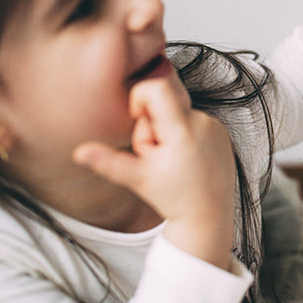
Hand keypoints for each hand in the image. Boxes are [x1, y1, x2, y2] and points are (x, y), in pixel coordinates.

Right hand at [73, 73, 235, 269]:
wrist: (208, 215)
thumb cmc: (173, 197)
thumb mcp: (137, 178)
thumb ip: (107, 161)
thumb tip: (79, 152)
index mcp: (182, 130)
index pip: (158, 87)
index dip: (140, 98)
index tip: (139, 121)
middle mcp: (202, 123)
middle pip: (164, 103)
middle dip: (151, 125)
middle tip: (157, 154)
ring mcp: (215, 126)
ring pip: (178, 113)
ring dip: (168, 132)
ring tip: (173, 160)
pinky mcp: (223, 131)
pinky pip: (195, 120)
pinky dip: (185, 134)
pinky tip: (187, 159)